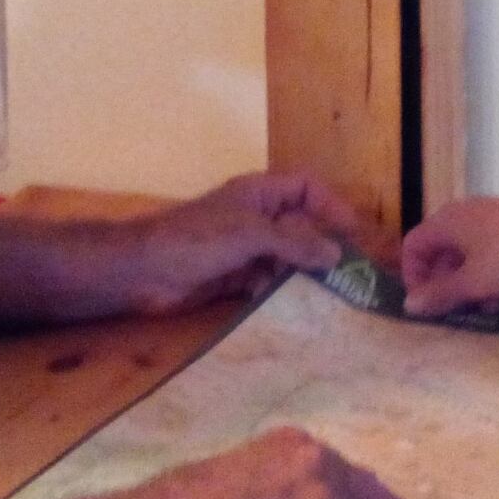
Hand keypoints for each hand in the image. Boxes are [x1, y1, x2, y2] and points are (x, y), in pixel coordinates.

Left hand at [96, 172, 361, 316]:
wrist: (144, 272)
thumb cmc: (196, 239)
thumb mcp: (249, 235)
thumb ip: (294, 244)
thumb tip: (336, 255)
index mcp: (258, 194)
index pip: (304, 188)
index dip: (331, 205)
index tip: (354, 232)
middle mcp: (255, 218)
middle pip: (300, 228)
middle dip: (322, 248)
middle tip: (350, 275)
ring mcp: (244, 249)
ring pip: (286, 259)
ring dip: (303, 276)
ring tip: (329, 299)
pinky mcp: (234, 279)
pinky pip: (268, 284)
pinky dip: (280, 294)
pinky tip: (294, 310)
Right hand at [398, 196, 498, 317]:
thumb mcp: (471, 282)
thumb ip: (439, 294)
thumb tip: (409, 304)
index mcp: (446, 221)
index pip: (413, 245)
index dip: (414, 276)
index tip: (427, 302)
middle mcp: (464, 215)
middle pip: (442, 253)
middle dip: (450, 285)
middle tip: (460, 310)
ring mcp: (491, 219)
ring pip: (470, 257)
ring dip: (474, 285)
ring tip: (491, 307)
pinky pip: (492, 253)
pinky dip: (494, 275)